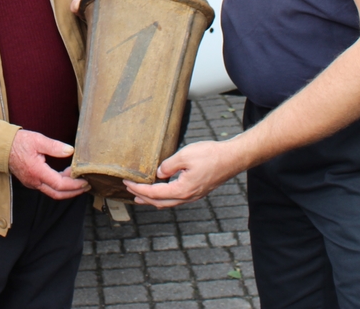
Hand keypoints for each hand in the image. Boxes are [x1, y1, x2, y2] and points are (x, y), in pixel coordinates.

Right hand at [8, 130, 90, 199]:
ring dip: (66, 189)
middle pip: (58, 194)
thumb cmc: (18, 142)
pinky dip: (58, 185)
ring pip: (53, 192)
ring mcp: (32, 183)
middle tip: (86, 185)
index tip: (85, 181)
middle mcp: (34, 181)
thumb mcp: (38, 140)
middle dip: (74, 192)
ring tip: (77, 178)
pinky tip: (64, 175)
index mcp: (37, 172)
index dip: (75, 185)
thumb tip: (70, 151)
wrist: (2, 147)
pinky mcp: (30, 181)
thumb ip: (55, 146)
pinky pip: (47, 188)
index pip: (60, 185)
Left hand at [123, 139, 246, 208]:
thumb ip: (168, 165)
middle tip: (129, 190)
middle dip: (142, 197)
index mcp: (182, 190)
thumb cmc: (211, 155)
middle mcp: (188, 197)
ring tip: (140, 197)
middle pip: (160, 203)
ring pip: (169, 203)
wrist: (232, 158)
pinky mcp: (198, 191)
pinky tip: (161, 191)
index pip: (154, 193)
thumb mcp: (185, 155)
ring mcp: (194, 196)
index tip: (126, 182)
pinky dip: (164, 197)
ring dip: (153, 200)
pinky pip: (176, 199)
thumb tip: (159, 174)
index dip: (138, 189)